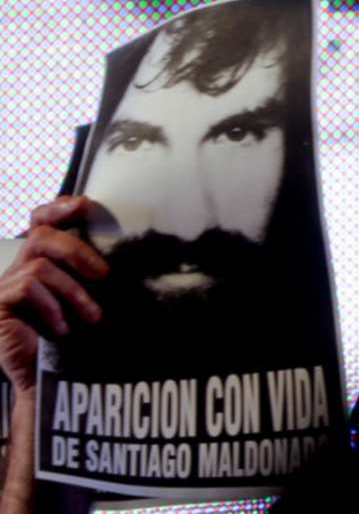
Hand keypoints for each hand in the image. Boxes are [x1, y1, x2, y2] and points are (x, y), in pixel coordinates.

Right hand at [0, 197, 107, 392]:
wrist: (42, 375)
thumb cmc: (68, 337)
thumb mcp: (85, 299)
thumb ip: (93, 276)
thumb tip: (125, 259)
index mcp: (40, 260)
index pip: (41, 221)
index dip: (58, 208)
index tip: (84, 204)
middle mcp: (19, 267)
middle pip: (41, 235)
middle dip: (77, 251)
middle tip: (104, 276)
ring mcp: (5, 285)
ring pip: (41, 266)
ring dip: (73, 291)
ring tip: (92, 316)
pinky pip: (28, 288)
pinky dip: (52, 307)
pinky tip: (63, 328)